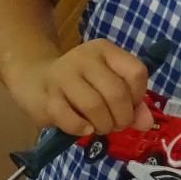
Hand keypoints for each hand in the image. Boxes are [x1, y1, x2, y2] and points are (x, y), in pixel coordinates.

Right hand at [18, 40, 154, 137]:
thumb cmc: (80, 85)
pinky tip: (84, 129)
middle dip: (121, 118)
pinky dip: (80, 128)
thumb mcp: (108, 87)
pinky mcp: (46, 96)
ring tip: (99, 127)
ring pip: (93, 105)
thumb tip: (146, 124)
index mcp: (104, 50)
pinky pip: (69, 117)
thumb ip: (131, 103)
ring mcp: (62, 75)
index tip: (129, 106)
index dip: (138, 97)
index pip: (136, 72)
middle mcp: (84, 58)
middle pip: (116, 92)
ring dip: (103, 125)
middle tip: (115, 125)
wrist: (34, 79)